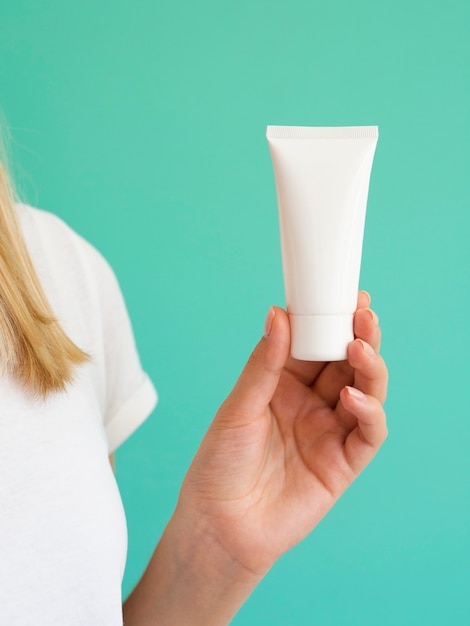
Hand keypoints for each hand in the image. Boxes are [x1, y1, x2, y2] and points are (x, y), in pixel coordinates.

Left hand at [179, 291, 387, 576]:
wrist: (219, 526)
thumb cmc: (219, 465)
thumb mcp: (239, 406)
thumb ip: (265, 363)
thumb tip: (278, 313)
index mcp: (284, 385)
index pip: (315, 345)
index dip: (331, 320)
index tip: (343, 293)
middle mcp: (311, 404)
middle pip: (345, 363)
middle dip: (358, 336)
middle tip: (362, 312)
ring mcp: (329, 432)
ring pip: (364, 391)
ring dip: (368, 367)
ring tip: (359, 346)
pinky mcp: (343, 464)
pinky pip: (368, 433)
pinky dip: (368, 412)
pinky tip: (353, 397)